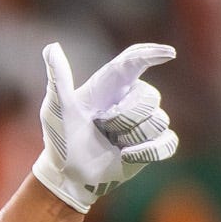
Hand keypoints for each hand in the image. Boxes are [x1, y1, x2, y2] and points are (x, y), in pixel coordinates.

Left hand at [30, 41, 179, 212]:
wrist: (68, 174)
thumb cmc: (61, 138)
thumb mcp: (56, 109)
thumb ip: (58, 79)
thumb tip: (51, 47)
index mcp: (110, 85)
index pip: (134, 61)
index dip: (152, 53)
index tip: (169, 54)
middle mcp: (130, 99)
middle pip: (149, 96)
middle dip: (126, 117)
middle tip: (103, 127)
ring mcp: (144, 122)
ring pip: (158, 120)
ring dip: (132, 137)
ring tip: (111, 142)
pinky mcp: (152, 145)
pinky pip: (168, 143)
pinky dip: (148, 151)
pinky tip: (126, 156)